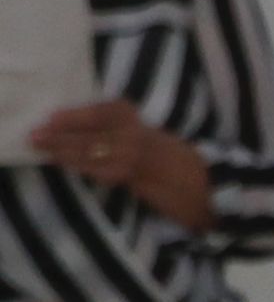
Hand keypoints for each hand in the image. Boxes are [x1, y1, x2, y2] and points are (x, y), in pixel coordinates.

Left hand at [29, 102, 212, 230]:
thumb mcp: (151, 143)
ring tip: (44, 150)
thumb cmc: (179, 167)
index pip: (103, 112)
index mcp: (143, 124)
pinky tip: (67, 166)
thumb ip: (124, 137)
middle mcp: (139, 135)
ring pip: (93, 150)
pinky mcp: (137, 177)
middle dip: (61, 134)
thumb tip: (85, 137)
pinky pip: (103, 170)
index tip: (52, 118)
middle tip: (36, 136)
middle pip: (92, 131)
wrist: (209, 189)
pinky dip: (82, 167)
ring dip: (65, 151)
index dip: (75, 115)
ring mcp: (138, 156)